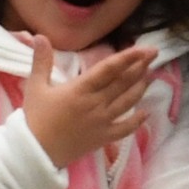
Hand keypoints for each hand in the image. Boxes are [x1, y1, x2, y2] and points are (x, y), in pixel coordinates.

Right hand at [18, 37, 155, 169]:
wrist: (34, 152)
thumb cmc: (35, 118)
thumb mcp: (35, 87)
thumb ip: (41, 61)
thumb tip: (40, 36)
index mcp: (81, 89)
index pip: (109, 69)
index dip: (128, 57)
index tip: (143, 49)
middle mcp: (96, 103)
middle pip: (123, 82)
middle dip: (140, 67)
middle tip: (153, 55)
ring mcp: (102, 121)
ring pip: (128, 102)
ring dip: (140, 88)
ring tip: (150, 76)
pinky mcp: (103, 137)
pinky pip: (125, 128)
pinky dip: (137, 121)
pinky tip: (145, 113)